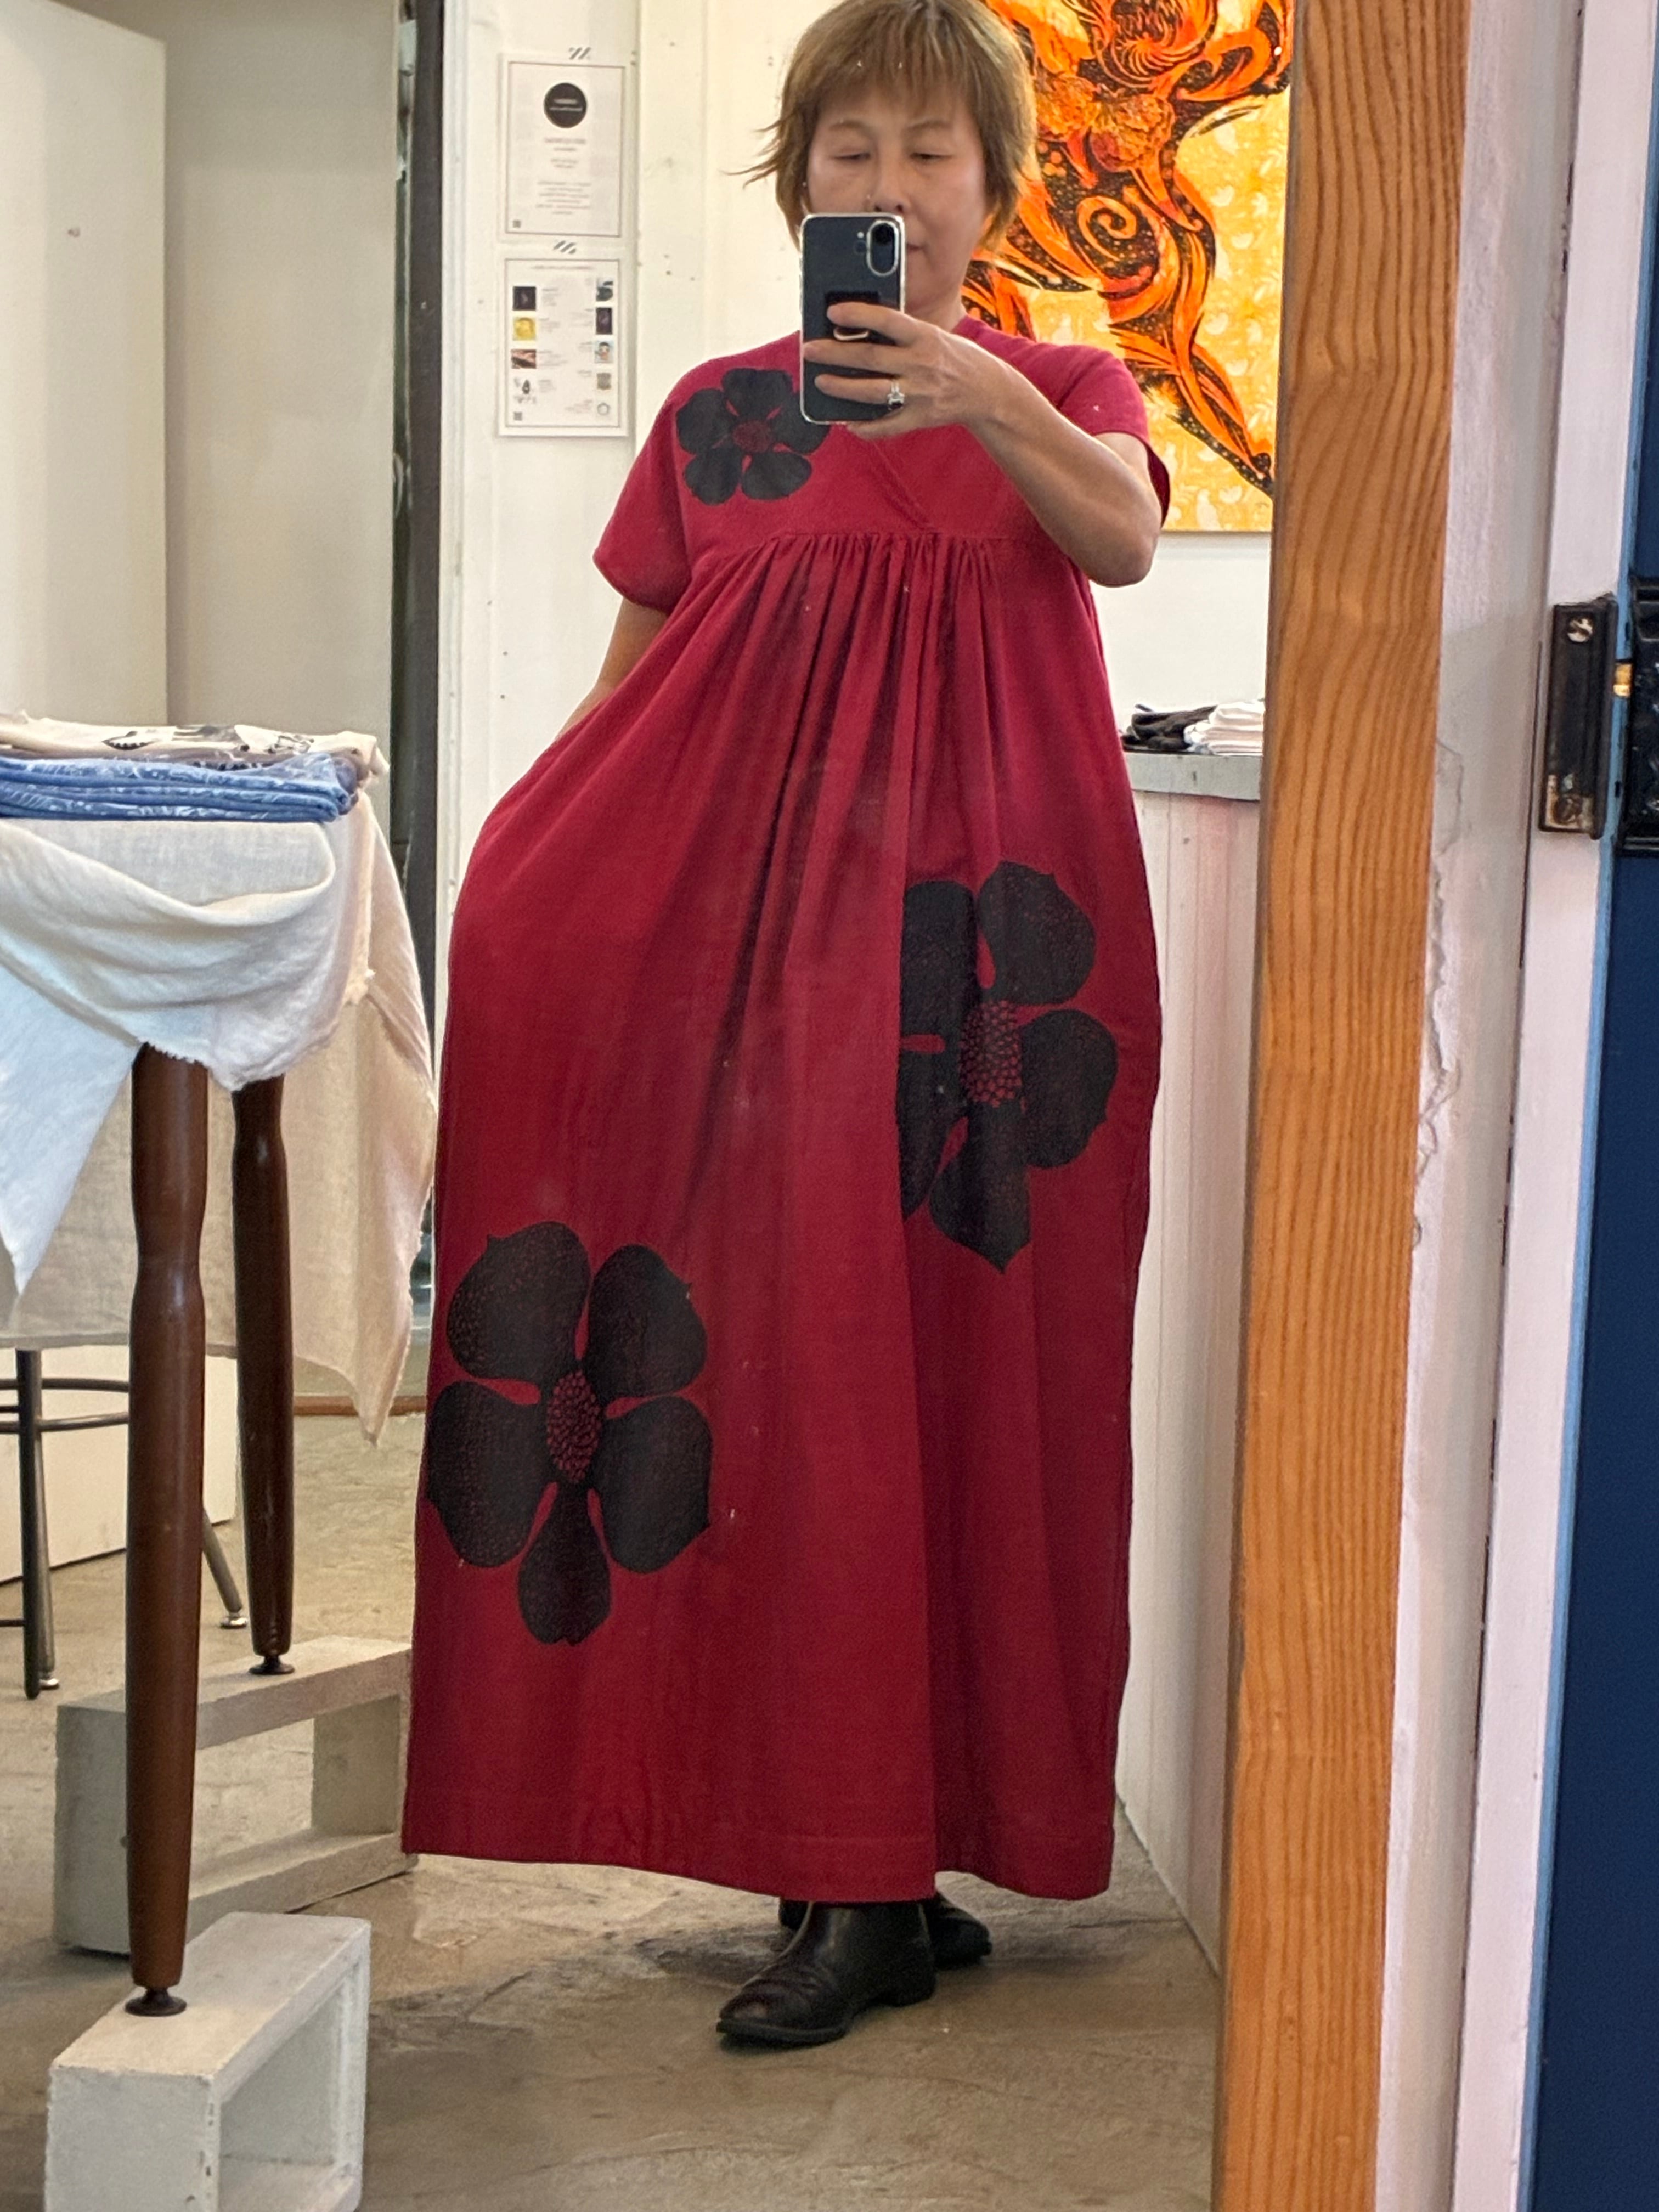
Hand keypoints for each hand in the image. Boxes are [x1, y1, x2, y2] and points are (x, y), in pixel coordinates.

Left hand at [801, 302, 1016, 438]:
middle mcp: (922, 364)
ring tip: (821, 382)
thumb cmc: (954, 357)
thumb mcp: (934, 335)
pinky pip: (887, 426)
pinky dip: (865, 427)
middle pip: (870, 358)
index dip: (858, 315)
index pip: (887, 320)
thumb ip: (902, 334)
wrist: (988, 391)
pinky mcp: (921, 419)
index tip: (832, 312)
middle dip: (835, 353)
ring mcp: (921, 394)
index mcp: (926, 336)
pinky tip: (847, 422)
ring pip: (872, 392)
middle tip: (809, 350)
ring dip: (842, 388)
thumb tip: (859, 330)